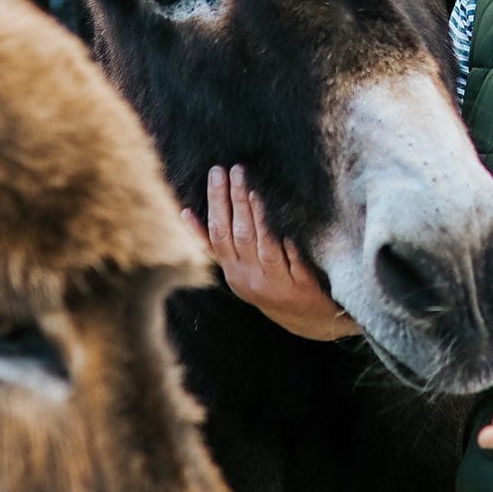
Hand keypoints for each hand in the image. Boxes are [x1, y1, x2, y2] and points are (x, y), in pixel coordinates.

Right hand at [184, 165, 360, 341]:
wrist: (307, 321)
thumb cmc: (269, 285)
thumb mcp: (239, 269)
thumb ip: (216, 244)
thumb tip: (186, 212)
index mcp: (233, 271)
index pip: (217, 232)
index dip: (216, 202)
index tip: (216, 173)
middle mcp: (250, 278)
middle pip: (237, 235)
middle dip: (234, 200)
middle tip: (234, 170)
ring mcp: (275, 284)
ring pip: (262, 246)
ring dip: (257, 217)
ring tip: (253, 190)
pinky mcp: (301, 288)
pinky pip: (294, 264)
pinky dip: (290, 248)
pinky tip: (288, 231)